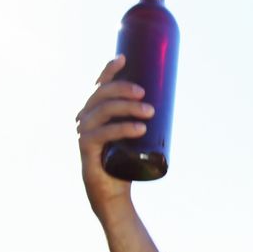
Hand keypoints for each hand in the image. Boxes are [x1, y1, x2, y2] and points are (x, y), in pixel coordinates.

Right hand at [75, 55, 155, 221]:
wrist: (114, 193)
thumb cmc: (126, 162)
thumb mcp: (135, 135)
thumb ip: (143, 119)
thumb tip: (169, 98)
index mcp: (94, 111)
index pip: (100, 86)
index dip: (109, 70)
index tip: (124, 58)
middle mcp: (85, 118)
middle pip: (102, 95)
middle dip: (124, 89)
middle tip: (145, 94)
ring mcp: (83, 133)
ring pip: (103, 111)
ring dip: (128, 108)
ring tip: (150, 112)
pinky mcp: (86, 149)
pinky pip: (102, 134)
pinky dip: (122, 129)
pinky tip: (139, 128)